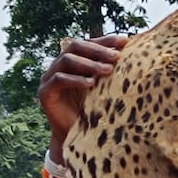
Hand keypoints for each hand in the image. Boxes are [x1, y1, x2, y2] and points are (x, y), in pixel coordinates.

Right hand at [39, 34, 129, 162]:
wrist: (75, 136)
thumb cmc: (92, 111)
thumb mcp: (103, 87)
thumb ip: (109, 70)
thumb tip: (133, 53)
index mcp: (72, 60)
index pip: (89, 43)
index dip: (106, 40)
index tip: (125, 41)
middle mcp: (58, 65)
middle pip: (76, 46)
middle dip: (98, 50)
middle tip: (116, 57)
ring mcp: (48, 77)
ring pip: (67, 60)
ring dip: (89, 64)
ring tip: (107, 70)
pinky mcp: (44, 92)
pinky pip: (59, 80)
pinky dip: (76, 79)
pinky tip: (91, 83)